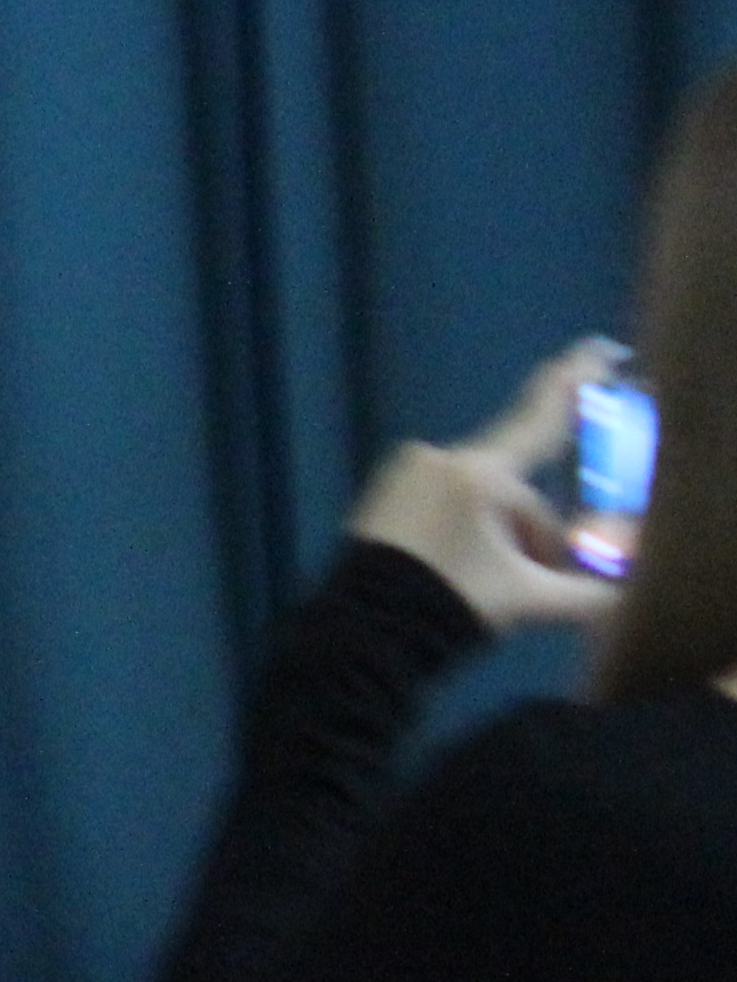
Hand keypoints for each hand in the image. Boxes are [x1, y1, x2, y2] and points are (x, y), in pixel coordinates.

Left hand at [347, 340, 627, 631]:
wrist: (360, 631)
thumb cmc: (445, 604)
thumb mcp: (525, 599)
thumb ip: (585, 593)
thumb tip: (620, 594)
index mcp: (476, 474)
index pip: (540, 422)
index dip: (573, 387)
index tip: (595, 350)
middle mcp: (440, 458)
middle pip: (514, 491)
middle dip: (533, 534)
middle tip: (534, 580)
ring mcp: (406, 472)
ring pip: (482, 499)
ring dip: (500, 536)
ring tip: (492, 585)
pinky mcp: (386, 492)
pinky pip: (447, 502)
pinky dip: (467, 531)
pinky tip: (460, 571)